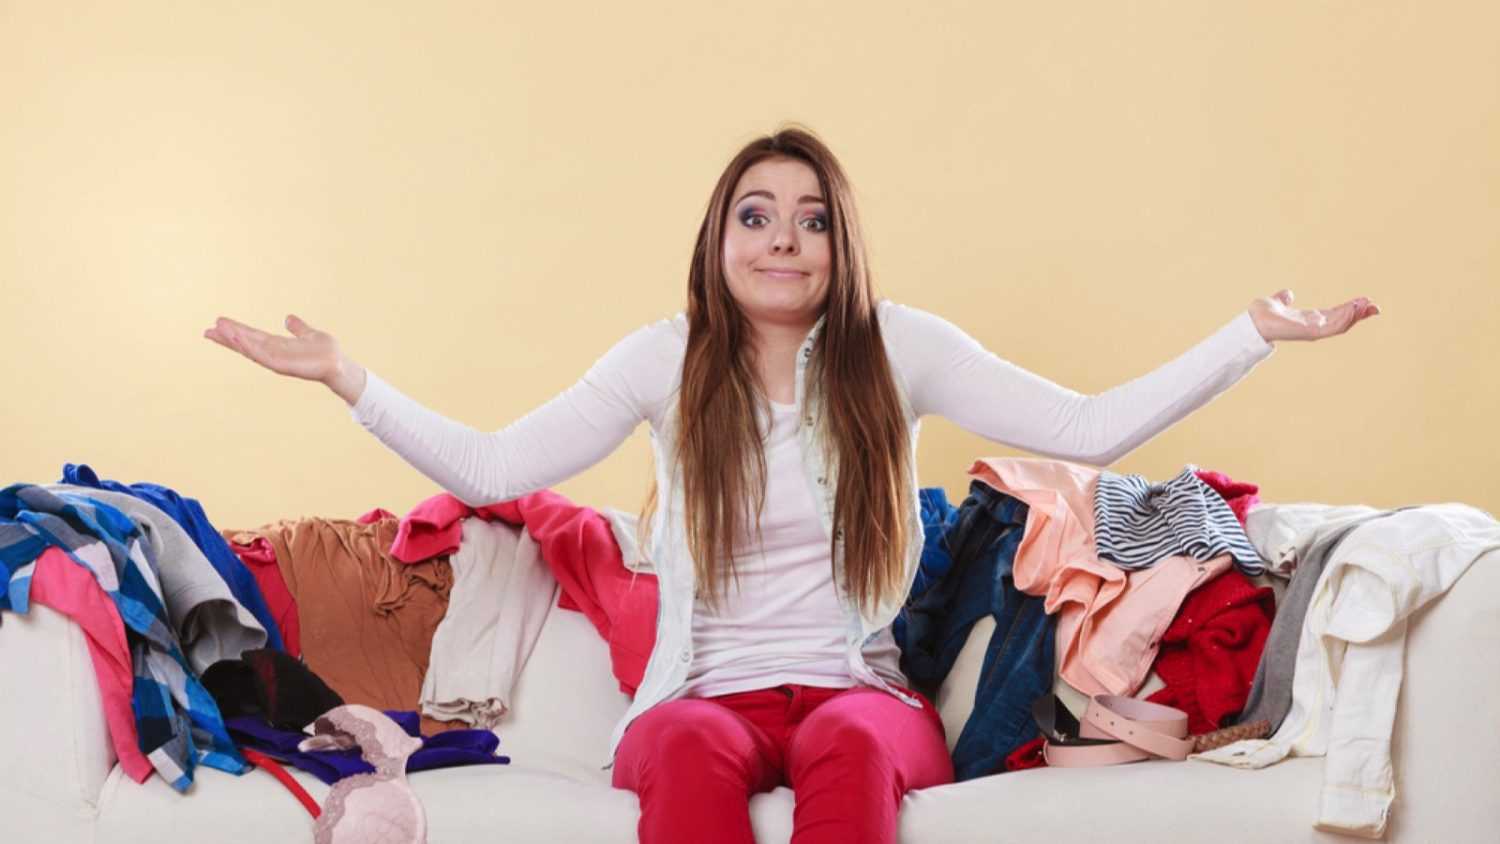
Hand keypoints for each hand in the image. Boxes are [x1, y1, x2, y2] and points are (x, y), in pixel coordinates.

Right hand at [203, 314, 366, 402]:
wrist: (338, 362)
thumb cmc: (325, 351)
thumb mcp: (308, 334)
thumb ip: (297, 327)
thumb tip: (288, 318)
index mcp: (277, 345)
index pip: (251, 336)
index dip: (235, 331)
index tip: (218, 324)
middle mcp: (273, 352)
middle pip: (246, 343)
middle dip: (228, 337)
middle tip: (208, 330)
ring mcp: (276, 359)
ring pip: (250, 348)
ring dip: (234, 340)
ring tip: (218, 330)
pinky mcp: (281, 365)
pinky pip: (262, 355)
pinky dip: (249, 347)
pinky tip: (238, 339)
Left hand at [1247, 289, 1379, 342]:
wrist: (1251, 321)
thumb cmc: (1262, 315)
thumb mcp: (1278, 302)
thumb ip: (1284, 299)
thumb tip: (1287, 293)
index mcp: (1309, 320)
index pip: (1335, 315)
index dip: (1350, 309)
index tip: (1365, 301)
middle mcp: (1313, 327)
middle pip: (1342, 321)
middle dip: (1359, 315)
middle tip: (1375, 306)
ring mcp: (1312, 331)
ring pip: (1340, 326)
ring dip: (1354, 317)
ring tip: (1367, 306)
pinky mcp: (1308, 333)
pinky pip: (1331, 328)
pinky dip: (1343, 320)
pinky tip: (1352, 311)